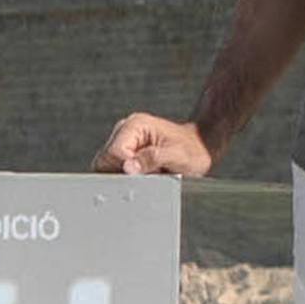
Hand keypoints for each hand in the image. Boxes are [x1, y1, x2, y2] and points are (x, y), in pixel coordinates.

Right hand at [91, 112, 214, 176]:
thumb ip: (152, 159)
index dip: (125, 170)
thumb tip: (128, 167)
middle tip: (147, 177)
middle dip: (122, 175)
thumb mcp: (178, 156)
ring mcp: (123, 141)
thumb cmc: (193, 150)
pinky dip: (126, 178)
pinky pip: (114, 170)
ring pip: (107, 167)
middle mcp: (125, 130)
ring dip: (124, 177)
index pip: (113, 153)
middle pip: (105, 161)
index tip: (144, 176)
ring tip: (148, 175)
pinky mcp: (125, 152)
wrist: (199, 147)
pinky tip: (144, 176)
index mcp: (135, 125)